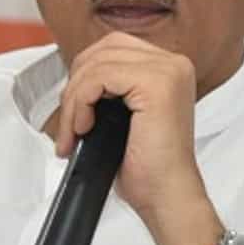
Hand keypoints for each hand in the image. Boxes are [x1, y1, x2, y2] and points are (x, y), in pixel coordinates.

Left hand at [52, 32, 220, 244]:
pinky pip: (99, 77)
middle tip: (70, 121)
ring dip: (74, 99)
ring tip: (74, 131)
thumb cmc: (148, 168)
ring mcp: (167, 71)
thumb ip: (109, 88)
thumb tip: (74, 77)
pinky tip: (84, 128)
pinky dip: (81, 102)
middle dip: (76, 84)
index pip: (113, 48)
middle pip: (104, 50)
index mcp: (169, 68)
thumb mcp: (124, 116)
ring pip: (97, 64)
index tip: (75, 111)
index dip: (85, 75)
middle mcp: (173, 63)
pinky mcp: (156, 84)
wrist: (166, 197)